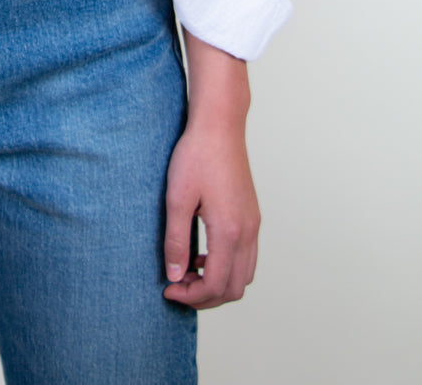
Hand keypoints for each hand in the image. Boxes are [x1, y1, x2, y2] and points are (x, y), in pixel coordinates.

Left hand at [162, 116, 259, 307]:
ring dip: (219, 283)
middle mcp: (247, 232)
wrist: (220, 125)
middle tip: (178, 287)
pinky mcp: (252, 216)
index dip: (190, 296)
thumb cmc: (196, 156)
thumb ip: (175, 240)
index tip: (168, 290)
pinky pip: (247, 257)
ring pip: (244, 275)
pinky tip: (203, 253)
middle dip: (206, 297)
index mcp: (229, 231)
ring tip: (189, 271)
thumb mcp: (177, 198)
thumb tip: (175, 276)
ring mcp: (253, 224)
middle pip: (235, 288)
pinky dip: (228, 267)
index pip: (216, 286)